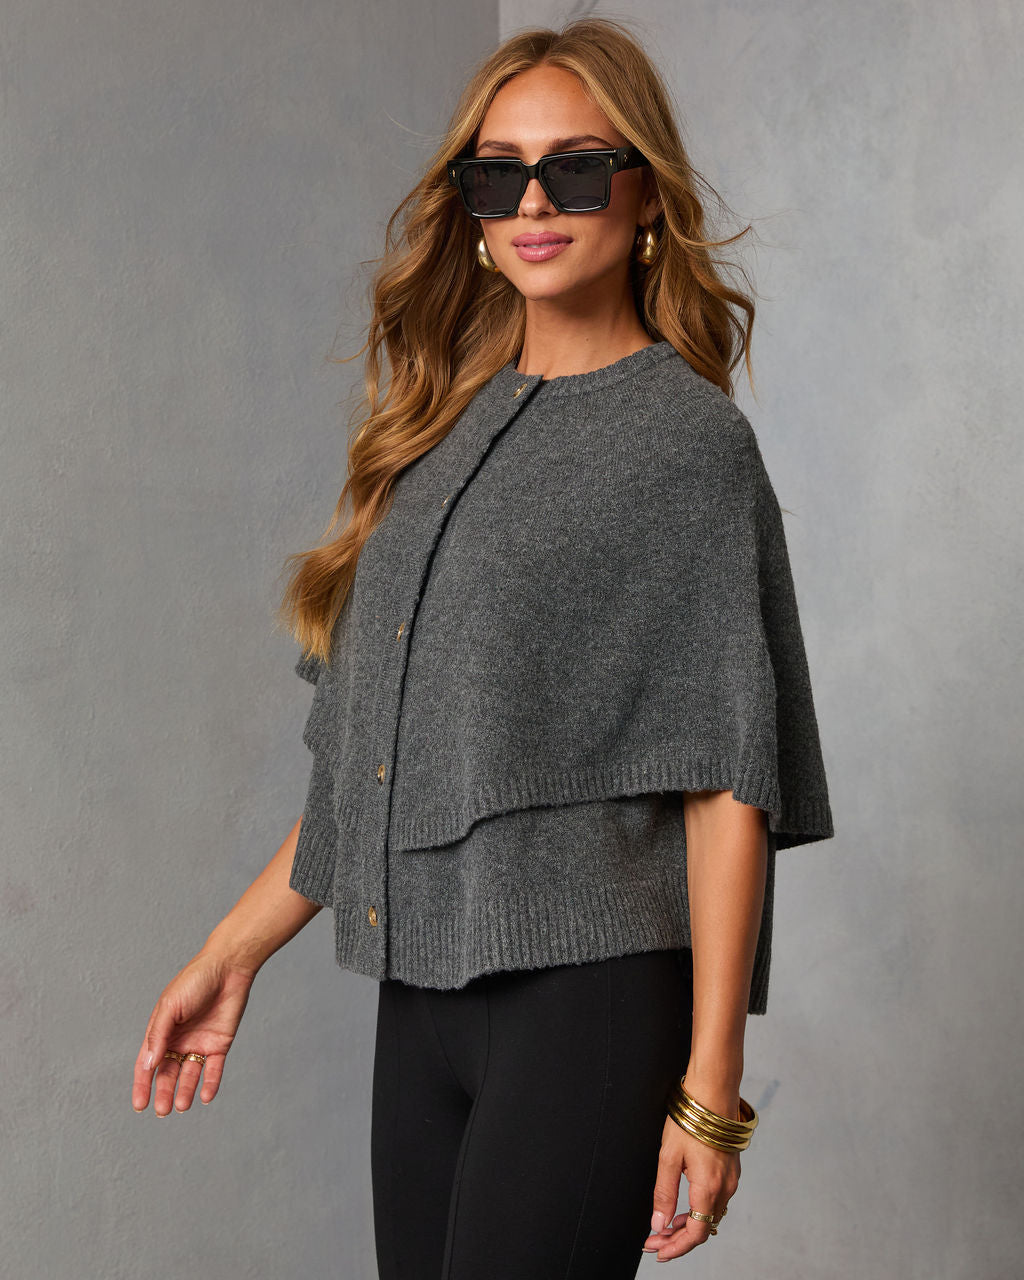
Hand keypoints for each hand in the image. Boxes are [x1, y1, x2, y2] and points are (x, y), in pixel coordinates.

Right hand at [131, 949, 256, 1115]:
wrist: (229, 968)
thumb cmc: (194, 980)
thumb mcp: (169, 1007)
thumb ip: (158, 1036)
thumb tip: (147, 1066)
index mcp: (162, 1031)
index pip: (148, 1063)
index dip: (142, 1085)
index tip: (140, 1105)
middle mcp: (179, 1040)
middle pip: (168, 1073)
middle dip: (164, 1092)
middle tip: (163, 1111)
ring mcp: (199, 1043)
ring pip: (190, 1074)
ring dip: (185, 1090)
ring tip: (182, 1106)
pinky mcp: (220, 1044)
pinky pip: (213, 1069)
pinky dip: (210, 1084)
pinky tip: (206, 1097)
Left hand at [642, 1115, 739, 1260]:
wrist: (713, 1092)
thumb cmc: (690, 1120)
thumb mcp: (668, 1156)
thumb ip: (664, 1193)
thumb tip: (658, 1224)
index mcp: (708, 1187)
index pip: (696, 1233)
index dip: (676, 1247)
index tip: (657, 1251)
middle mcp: (725, 1187)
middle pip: (704, 1227)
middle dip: (678, 1238)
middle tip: (654, 1240)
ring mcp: (731, 1179)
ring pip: (711, 1214)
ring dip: (689, 1224)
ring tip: (665, 1226)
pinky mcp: (731, 1170)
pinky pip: (717, 1200)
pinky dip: (700, 1209)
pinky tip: (684, 1207)